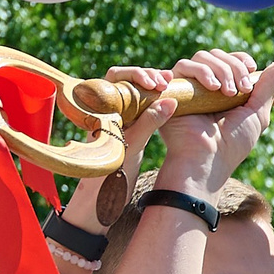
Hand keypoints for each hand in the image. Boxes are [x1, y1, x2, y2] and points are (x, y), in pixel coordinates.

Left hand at [65, 64, 176, 231]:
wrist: (101, 199)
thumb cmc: (108, 174)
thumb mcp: (132, 145)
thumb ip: (150, 121)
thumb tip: (170, 101)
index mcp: (101, 108)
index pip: (116, 77)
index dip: (135, 74)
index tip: (154, 83)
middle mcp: (109, 109)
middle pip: (128, 82)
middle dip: (147, 77)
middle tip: (166, 82)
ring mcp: (120, 118)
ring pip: (137, 94)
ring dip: (154, 89)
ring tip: (171, 87)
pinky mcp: (130, 129)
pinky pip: (144, 108)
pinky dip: (157, 102)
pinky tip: (172, 101)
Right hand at [155, 50, 273, 195]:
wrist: (207, 161)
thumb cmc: (232, 145)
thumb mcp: (257, 114)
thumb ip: (268, 87)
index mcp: (224, 90)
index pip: (230, 60)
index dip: (241, 59)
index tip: (252, 68)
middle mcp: (205, 87)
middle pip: (217, 55)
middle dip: (234, 67)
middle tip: (241, 90)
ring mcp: (189, 88)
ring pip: (202, 57)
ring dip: (221, 70)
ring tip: (228, 93)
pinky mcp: (174, 91)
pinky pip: (183, 66)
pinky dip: (201, 71)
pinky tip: (213, 88)